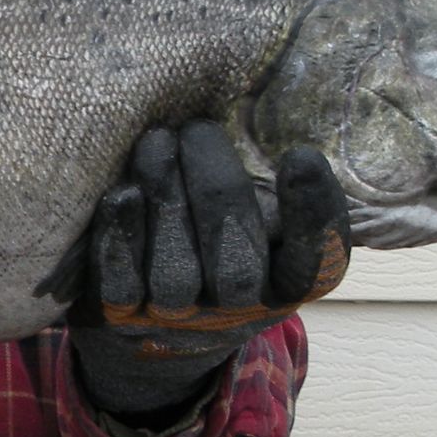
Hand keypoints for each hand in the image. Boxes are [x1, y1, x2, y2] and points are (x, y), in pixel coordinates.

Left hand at [69, 123, 349, 422]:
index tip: (300, 156)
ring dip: (164, 199)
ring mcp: (178, 321)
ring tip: (157, 141)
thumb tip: (250, 115)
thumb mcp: (259, 223)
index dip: (312, 214)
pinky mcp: (123, 318)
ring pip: (175, 272)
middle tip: (198, 128)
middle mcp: (236, 311)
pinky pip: (121, 283)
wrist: (152, 318)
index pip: (314, 263)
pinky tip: (121, 194)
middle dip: (217, 187)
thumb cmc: (218, 246)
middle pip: (237, 262)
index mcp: (286, 286)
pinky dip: (121, 238)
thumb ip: (267, 188)